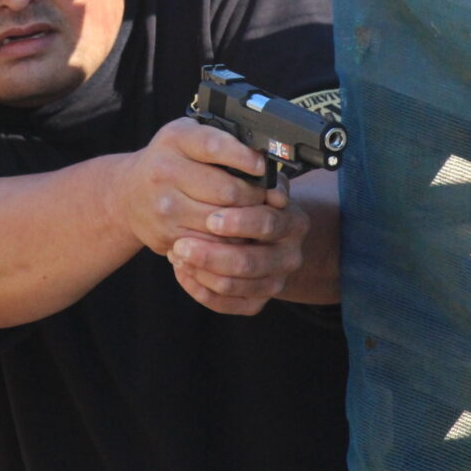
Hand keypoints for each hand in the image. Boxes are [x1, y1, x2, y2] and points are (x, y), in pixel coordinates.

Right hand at [111, 117, 268, 256]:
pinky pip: (211, 243)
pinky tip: (234, 231)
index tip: (261, 166)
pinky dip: (229, 240)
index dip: (244, 158)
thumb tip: (266, 163)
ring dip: (246, 221)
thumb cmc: (171, 161)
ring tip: (253, 214)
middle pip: (226, 190)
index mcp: (175, 139)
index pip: (214, 146)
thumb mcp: (189, 138)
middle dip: (254, 195)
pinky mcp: (167, 235)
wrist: (128, 195)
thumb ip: (222, 140)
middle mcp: (164, 171)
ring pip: (222, 221)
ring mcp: (164, 207)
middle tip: (265, 196)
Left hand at [168, 170, 309, 314]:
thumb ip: (254, 176)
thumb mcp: (257, 183)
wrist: (261, 233)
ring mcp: (275, 282)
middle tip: (181, 244)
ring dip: (200, 272)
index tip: (210, 218)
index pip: (268, 223)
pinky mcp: (257, 301)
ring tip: (176, 254)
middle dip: (212, 255)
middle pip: (250, 262)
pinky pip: (226, 305)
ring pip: (234, 286)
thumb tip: (253, 166)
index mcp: (294, 222)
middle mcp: (290, 256)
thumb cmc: (251, 200)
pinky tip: (182, 271)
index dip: (239, 222)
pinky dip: (199, 290)